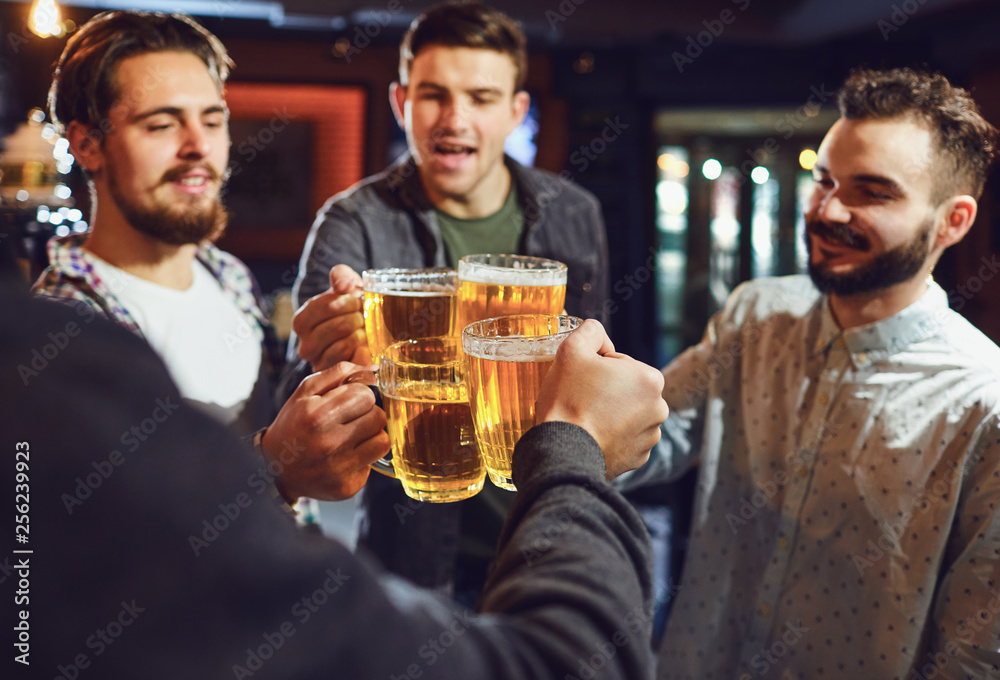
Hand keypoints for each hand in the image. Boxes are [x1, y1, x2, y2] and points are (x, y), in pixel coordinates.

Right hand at [261, 362, 388, 500]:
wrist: (276, 469)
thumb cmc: (294, 424)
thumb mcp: (306, 392)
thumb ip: (339, 373)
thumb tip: (373, 369)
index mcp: (317, 415)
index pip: (366, 395)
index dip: (360, 395)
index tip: (349, 401)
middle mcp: (329, 443)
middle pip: (378, 417)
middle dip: (368, 414)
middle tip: (351, 419)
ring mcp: (339, 468)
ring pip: (383, 441)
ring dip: (371, 435)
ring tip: (353, 435)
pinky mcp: (347, 487)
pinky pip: (374, 463)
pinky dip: (364, 457)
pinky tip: (346, 456)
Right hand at [292, 265, 371, 370]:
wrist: (360, 331)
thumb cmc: (350, 307)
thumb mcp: (345, 286)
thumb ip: (341, 277)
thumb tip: (343, 284)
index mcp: (301, 321)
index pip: (322, 308)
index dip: (344, 302)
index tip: (355, 299)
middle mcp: (305, 345)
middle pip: (336, 327)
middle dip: (356, 317)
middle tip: (363, 315)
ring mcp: (320, 363)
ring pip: (343, 345)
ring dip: (361, 334)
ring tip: (364, 329)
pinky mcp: (336, 376)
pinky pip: (352, 362)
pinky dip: (363, 351)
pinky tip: (366, 344)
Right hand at [535, 320, 668, 479]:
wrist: (563, 452)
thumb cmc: (569, 401)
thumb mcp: (572, 349)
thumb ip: (590, 330)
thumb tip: (598, 333)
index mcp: (650, 378)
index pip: (619, 362)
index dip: (595, 367)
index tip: (582, 380)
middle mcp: (659, 408)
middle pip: (625, 388)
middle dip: (605, 390)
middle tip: (580, 399)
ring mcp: (651, 436)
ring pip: (626, 413)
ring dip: (609, 413)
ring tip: (585, 419)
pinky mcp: (639, 458)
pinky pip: (624, 438)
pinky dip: (610, 436)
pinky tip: (591, 436)